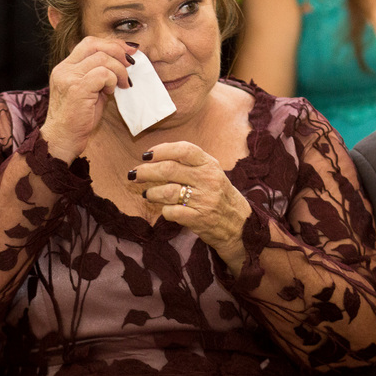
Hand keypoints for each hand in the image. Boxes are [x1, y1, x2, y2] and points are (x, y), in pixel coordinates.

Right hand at [40, 37, 135, 163]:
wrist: (62, 139)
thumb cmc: (78, 119)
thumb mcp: (89, 91)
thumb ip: (100, 76)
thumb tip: (123, 63)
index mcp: (65, 67)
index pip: (89, 43)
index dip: (111, 43)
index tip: (129, 51)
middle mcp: (64, 69)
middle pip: (95, 44)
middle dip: (118, 50)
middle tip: (131, 63)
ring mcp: (69, 77)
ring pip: (102, 58)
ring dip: (118, 70)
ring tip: (121, 85)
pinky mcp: (77, 89)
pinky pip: (102, 73)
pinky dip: (112, 80)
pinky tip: (111, 92)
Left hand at [129, 141, 250, 272]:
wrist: (241, 225)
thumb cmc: (220, 196)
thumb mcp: (212, 173)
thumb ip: (190, 164)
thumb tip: (156, 157)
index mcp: (210, 165)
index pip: (184, 150)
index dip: (161, 150)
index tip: (146, 155)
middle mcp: (208, 180)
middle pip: (169, 170)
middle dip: (146, 171)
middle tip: (134, 174)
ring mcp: (204, 200)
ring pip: (167, 192)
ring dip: (152, 193)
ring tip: (147, 194)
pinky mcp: (199, 219)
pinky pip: (172, 212)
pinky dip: (164, 211)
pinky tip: (164, 210)